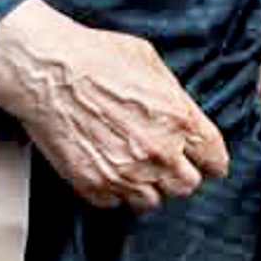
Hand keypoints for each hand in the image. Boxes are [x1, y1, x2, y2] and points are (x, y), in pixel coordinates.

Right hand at [0, 0, 226, 207]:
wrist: (45, 71)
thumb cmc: (93, 57)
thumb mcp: (149, 61)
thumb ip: (173, 96)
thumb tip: (180, 110)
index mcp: (179, 120)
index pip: (215, 159)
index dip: (210, 160)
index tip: (202, 161)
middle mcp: (158, 152)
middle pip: (187, 186)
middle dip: (178, 174)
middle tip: (161, 161)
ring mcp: (126, 173)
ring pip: (152, 202)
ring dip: (145, 187)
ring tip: (131, 168)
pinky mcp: (93, 184)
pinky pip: (115, 203)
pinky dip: (112, 191)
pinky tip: (104, 168)